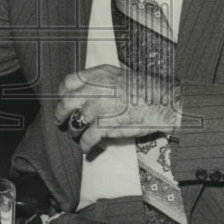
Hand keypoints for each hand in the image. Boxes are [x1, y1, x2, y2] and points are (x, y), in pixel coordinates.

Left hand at [55, 63, 178, 155]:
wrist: (164, 102)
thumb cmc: (145, 89)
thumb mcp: (118, 75)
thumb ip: (99, 81)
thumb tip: (84, 90)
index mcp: (98, 75)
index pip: (69, 82)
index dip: (62, 92)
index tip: (62, 99)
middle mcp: (95, 90)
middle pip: (65, 103)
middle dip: (60, 114)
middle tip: (60, 120)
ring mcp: (99, 109)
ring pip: (74, 122)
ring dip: (73, 130)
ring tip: (76, 134)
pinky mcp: (106, 126)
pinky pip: (87, 139)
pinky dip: (84, 145)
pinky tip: (86, 147)